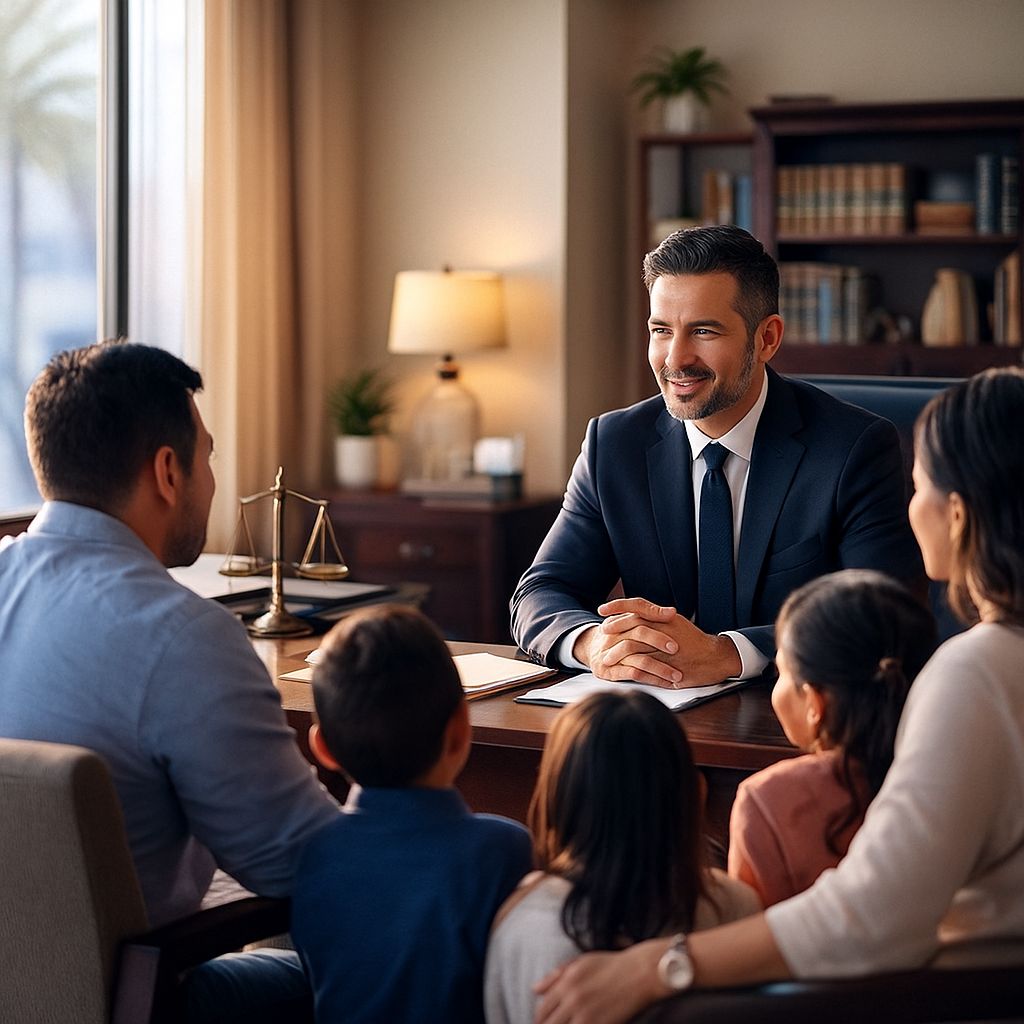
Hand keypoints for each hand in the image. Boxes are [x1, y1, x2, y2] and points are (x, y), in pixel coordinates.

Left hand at [534, 941, 669, 1023]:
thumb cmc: (612, 965)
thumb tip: (535, 989)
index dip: (540, 1020)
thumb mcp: (581, 962)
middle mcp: (573, 1000)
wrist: (640, 973)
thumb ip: (555, 975)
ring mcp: (586, 1015)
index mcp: (566, 983)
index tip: (544, 1023)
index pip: (542, 1010)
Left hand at [575, 597, 742, 687]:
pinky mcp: (669, 663)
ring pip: (636, 644)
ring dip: (618, 650)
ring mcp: (667, 646)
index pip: (638, 605)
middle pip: (633, 622)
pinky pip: (645, 664)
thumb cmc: (694, 641)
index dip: (619, 606)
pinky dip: (630, 667)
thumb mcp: (676, 624)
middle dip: (615, 627)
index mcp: (666, 617)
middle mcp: (665, 627)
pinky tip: (621, 670)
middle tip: (602, 632)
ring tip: (606, 656)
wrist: (716, 658)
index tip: (602, 609)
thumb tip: (635, 617)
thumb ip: (657, 620)